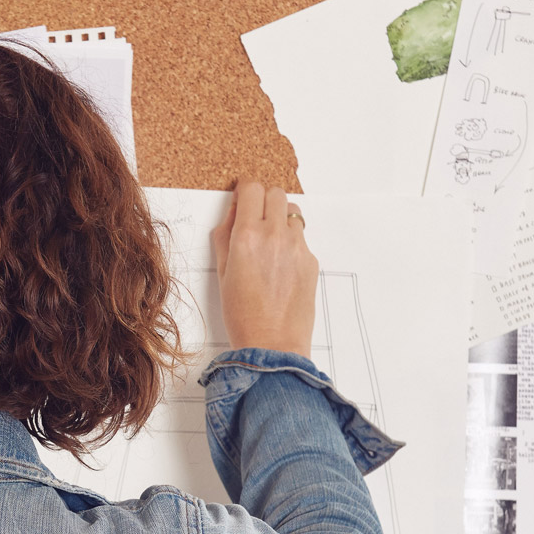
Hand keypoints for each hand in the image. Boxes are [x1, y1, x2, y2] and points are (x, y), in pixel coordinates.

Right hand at [211, 181, 317, 358]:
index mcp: (247, 236)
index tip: (242, 197)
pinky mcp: (311, 260)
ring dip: (280, 217)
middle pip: (275, 193)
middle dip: (263, 200)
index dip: (245, 190)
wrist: (272, 344)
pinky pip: (301, 238)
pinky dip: (290, 242)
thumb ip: (225, 236)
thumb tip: (233, 213)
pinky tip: (280, 266)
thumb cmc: (242, 315)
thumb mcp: (222, 272)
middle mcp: (274, 235)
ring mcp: (297, 247)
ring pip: (292, 212)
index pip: (251, 188)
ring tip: (270, 241)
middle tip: (255, 218)